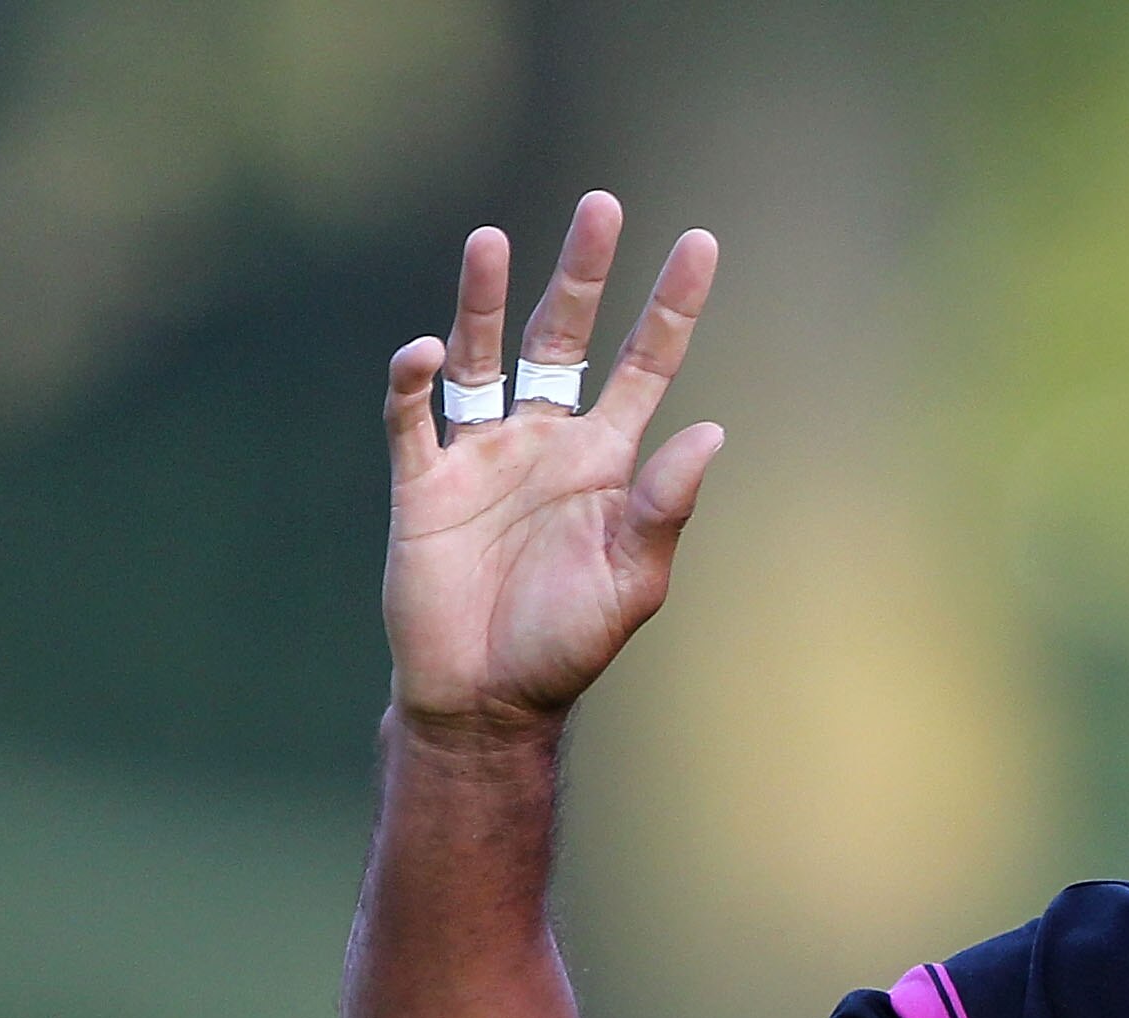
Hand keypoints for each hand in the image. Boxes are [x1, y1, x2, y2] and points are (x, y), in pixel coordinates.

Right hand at [381, 195, 725, 734]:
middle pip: (564, 337)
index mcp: (604, 463)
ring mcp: (481, 456)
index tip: (702, 243)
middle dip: (583, 274)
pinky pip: (416, 417)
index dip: (671, 307)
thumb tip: (713, 433)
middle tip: (602, 204)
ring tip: (492, 242)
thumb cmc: (563, 648)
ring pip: (483, 356)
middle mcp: (544, 443)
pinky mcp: (423, 483)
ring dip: (486, 301)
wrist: (484, 702)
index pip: (644, 366)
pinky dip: (416, 383)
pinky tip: (425, 353)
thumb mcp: (630, 583)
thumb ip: (663, 507)